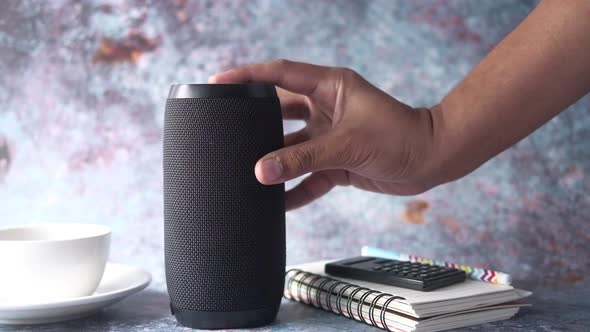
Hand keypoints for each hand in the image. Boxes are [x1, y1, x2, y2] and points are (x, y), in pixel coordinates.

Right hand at [209, 60, 436, 209]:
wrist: (432, 160)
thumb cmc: (400, 135)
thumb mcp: (346, 144)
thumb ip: (303, 158)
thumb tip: (262, 171)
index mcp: (329, 87)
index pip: (280, 75)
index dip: (248, 77)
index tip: (218, 82)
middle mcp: (326, 108)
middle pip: (280, 113)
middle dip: (255, 123)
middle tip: (225, 131)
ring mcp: (330, 136)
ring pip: (292, 149)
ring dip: (275, 162)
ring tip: (246, 173)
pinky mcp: (337, 161)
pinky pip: (308, 176)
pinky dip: (295, 190)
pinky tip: (277, 203)